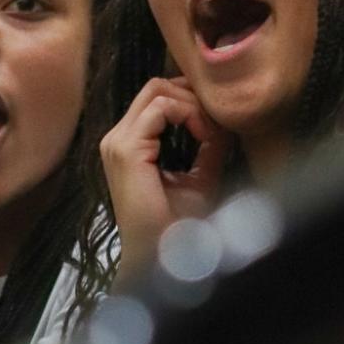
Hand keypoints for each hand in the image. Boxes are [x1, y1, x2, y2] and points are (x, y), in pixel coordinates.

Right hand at [101, 77, 229, 279]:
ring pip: (158, 90)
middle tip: (216, 120)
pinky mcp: (126, 149)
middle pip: (156, 86)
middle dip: (192, 95)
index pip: (158, 98)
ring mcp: (118, 142)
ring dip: (192, 104)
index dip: (191, 101)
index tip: (216, 126)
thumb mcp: (199, 178)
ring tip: (211, 131)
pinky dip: (188, 113)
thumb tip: (225, 122)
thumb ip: (209, 148)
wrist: (163, 257)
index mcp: (129, 145)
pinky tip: (205, 134)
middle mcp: (117, 139)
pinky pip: (160, 108)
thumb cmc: (177, 226)